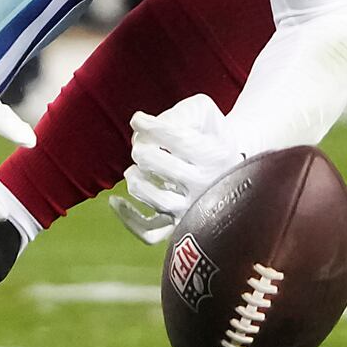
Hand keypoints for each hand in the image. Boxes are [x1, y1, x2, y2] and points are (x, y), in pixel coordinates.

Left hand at [108, 94, 243, 246]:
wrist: (231, 165)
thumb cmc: (211, 134)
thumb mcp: (205, 112)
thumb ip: (179, 113)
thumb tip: (146, 127)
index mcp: (215, 155)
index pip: (177, 138)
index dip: (150, 126)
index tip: (137, 120)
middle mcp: (206, 185)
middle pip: (162, 166)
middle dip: (143, 150)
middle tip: (140, 146)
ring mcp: (193, 209)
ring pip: (156, 200)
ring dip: (136, 181)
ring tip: (133, 170)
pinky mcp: (180, 227)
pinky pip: (151, 233)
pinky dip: (128, 219)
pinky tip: (115, 201)